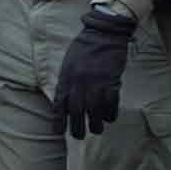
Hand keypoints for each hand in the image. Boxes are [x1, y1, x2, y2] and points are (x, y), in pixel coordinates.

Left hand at [56, 5, 137, 137]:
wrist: (104, 33)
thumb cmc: (84, 47)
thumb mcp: (68, 63)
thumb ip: (66, 82)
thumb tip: (65, 102)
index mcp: (66, 77)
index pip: (60, 104)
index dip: (59, 120)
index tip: (59, 132)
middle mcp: (79, 82)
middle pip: (77, 112)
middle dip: (77, 128)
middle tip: (79, 136)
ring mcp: (96, 83)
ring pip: (95, 111)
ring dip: (96, 124)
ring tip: (96, 130)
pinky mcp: (111, 82)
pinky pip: (111, 103)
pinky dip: (110, 113)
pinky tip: (109, 118)